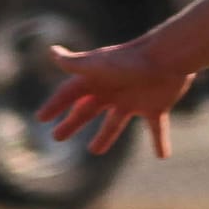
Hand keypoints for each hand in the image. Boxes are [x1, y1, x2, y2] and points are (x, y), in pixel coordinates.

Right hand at [35, 40, 194, 157]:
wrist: (167, 58)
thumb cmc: (130, 60)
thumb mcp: (97, 63)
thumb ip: (74, 63)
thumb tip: (51, 52)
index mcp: (96, 80)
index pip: (69, 95)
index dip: (55, 105)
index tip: (41, 118)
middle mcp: (113, 91)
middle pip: (87, 111)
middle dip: (72, 123)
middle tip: (57, 137)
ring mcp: (134, 100)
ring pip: (115, 123)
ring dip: (105, 136)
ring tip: (95, 151)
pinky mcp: (156, 107)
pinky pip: (156, 128)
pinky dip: (160, 142)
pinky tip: (163, 155)